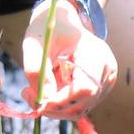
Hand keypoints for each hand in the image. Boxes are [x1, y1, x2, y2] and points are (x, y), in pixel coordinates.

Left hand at [21, 0, 116, 120]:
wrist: (63, 23)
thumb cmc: (48, 29)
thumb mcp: (35, 42)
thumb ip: (36, 68)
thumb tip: (45, 99)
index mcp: (95, 52)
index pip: (86, 87)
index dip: (62, 99)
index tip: (38, 98)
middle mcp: (106, 69)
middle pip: (82, 102)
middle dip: (53, 105)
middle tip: (28, 93)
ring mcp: (106, 81)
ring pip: (78, 110)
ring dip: (54, 107)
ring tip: (34, 89)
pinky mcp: (99, 90)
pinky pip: (78, 107)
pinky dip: (59, 105)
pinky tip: (47, 89)